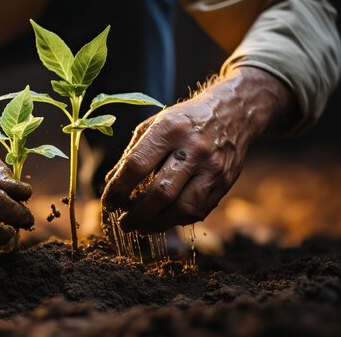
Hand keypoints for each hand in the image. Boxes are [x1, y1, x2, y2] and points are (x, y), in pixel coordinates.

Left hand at [101, 67, 296, 233]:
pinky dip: (177, 220)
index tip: (108, 202)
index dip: (118, 189)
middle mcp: (193, 149)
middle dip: (137, 214)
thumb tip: (111, 182)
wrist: (233, 112)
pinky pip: (199, 210)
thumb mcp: (155, 124)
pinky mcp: (225, 182)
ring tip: (140, 227)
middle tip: (123, 223)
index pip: (136, 165)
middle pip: (160, 192)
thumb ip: (133, 152)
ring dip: (157, 224)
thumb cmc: (184, 121)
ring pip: (182, 208)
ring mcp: (212, 167)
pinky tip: (163, 220)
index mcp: (169, 129)